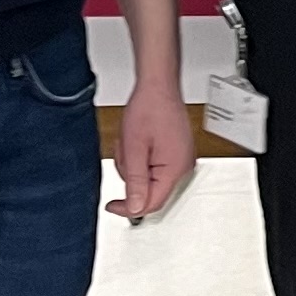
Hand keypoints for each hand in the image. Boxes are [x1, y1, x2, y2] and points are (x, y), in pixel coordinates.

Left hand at [108, 75, 196, 222]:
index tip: (112, 205)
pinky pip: (155, 168)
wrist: (159, 87)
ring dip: (134, 166)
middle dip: (131, 178)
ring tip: (131, 144)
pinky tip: (139, 143)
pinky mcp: (177, 154)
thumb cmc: (149, 109)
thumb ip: (135, 182)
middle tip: (124, 155)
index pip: (152, 203)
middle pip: (152, 192)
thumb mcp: (133, 149)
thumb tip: (135, 208)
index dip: (128, 208)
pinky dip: (142, 160)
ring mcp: (182, 160)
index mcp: (175, 169)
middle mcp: (184, 167)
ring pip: (151, 180)